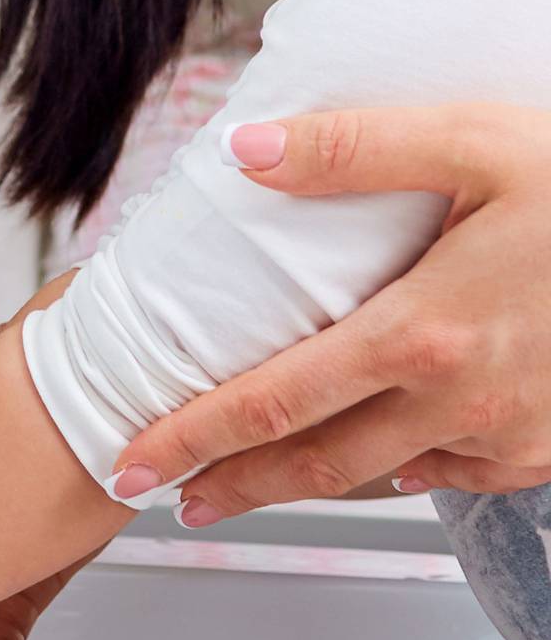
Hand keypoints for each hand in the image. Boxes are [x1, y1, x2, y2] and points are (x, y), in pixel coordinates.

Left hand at [112, 105, 550, 518]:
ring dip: (305, 483)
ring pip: (380, 476)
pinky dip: (399, 469)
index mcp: (422, 334)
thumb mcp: (479, 142)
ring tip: (247, 480)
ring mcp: (508, 439)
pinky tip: (376, 456)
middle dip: (229, 484)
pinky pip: (452, 475)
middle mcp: (459, 403)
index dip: (192, 437)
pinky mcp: (545, 451)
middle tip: (164, 498)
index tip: (130, 463)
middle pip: (313, 464)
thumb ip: (355, 150)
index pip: (274, 401)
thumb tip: (245, 152)